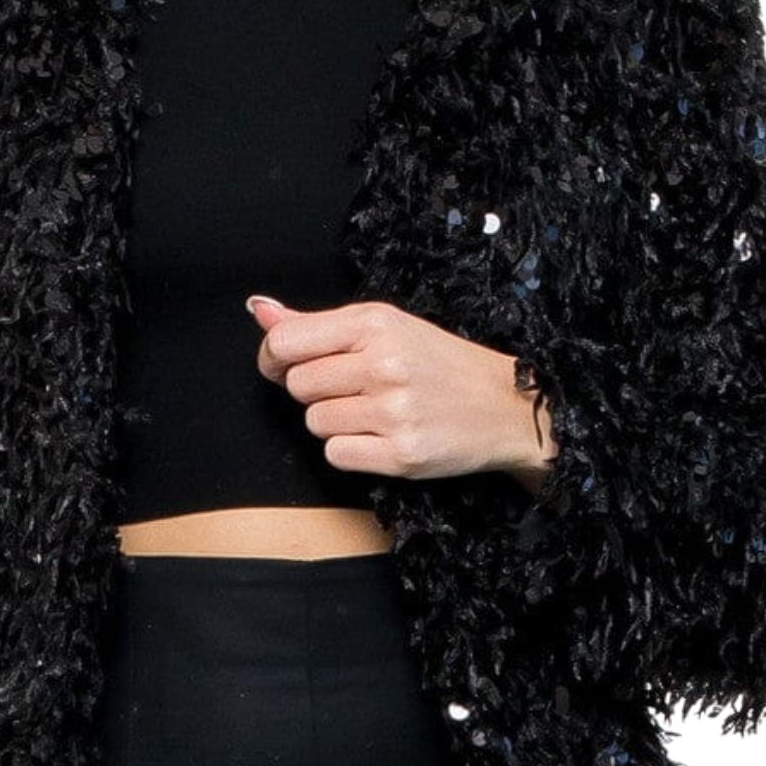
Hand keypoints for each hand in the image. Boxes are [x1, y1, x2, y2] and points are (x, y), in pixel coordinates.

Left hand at [245, 295, 558, 492]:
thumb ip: (316, 324)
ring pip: (315, 423)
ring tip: (375, 412)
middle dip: (317, 391)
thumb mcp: (384, 327)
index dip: (275, 359)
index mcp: (375, 323)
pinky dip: (352, 451)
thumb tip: (259, 310)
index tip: (288, 366)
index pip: (286, 343)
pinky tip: (382, 437)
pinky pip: (336, 455)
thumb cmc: (440, 364)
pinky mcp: (402, 454)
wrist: (507, 406)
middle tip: (355, 389)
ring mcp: (393, 411)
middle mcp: (383, 364)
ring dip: (335, 422)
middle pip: (298, 386)